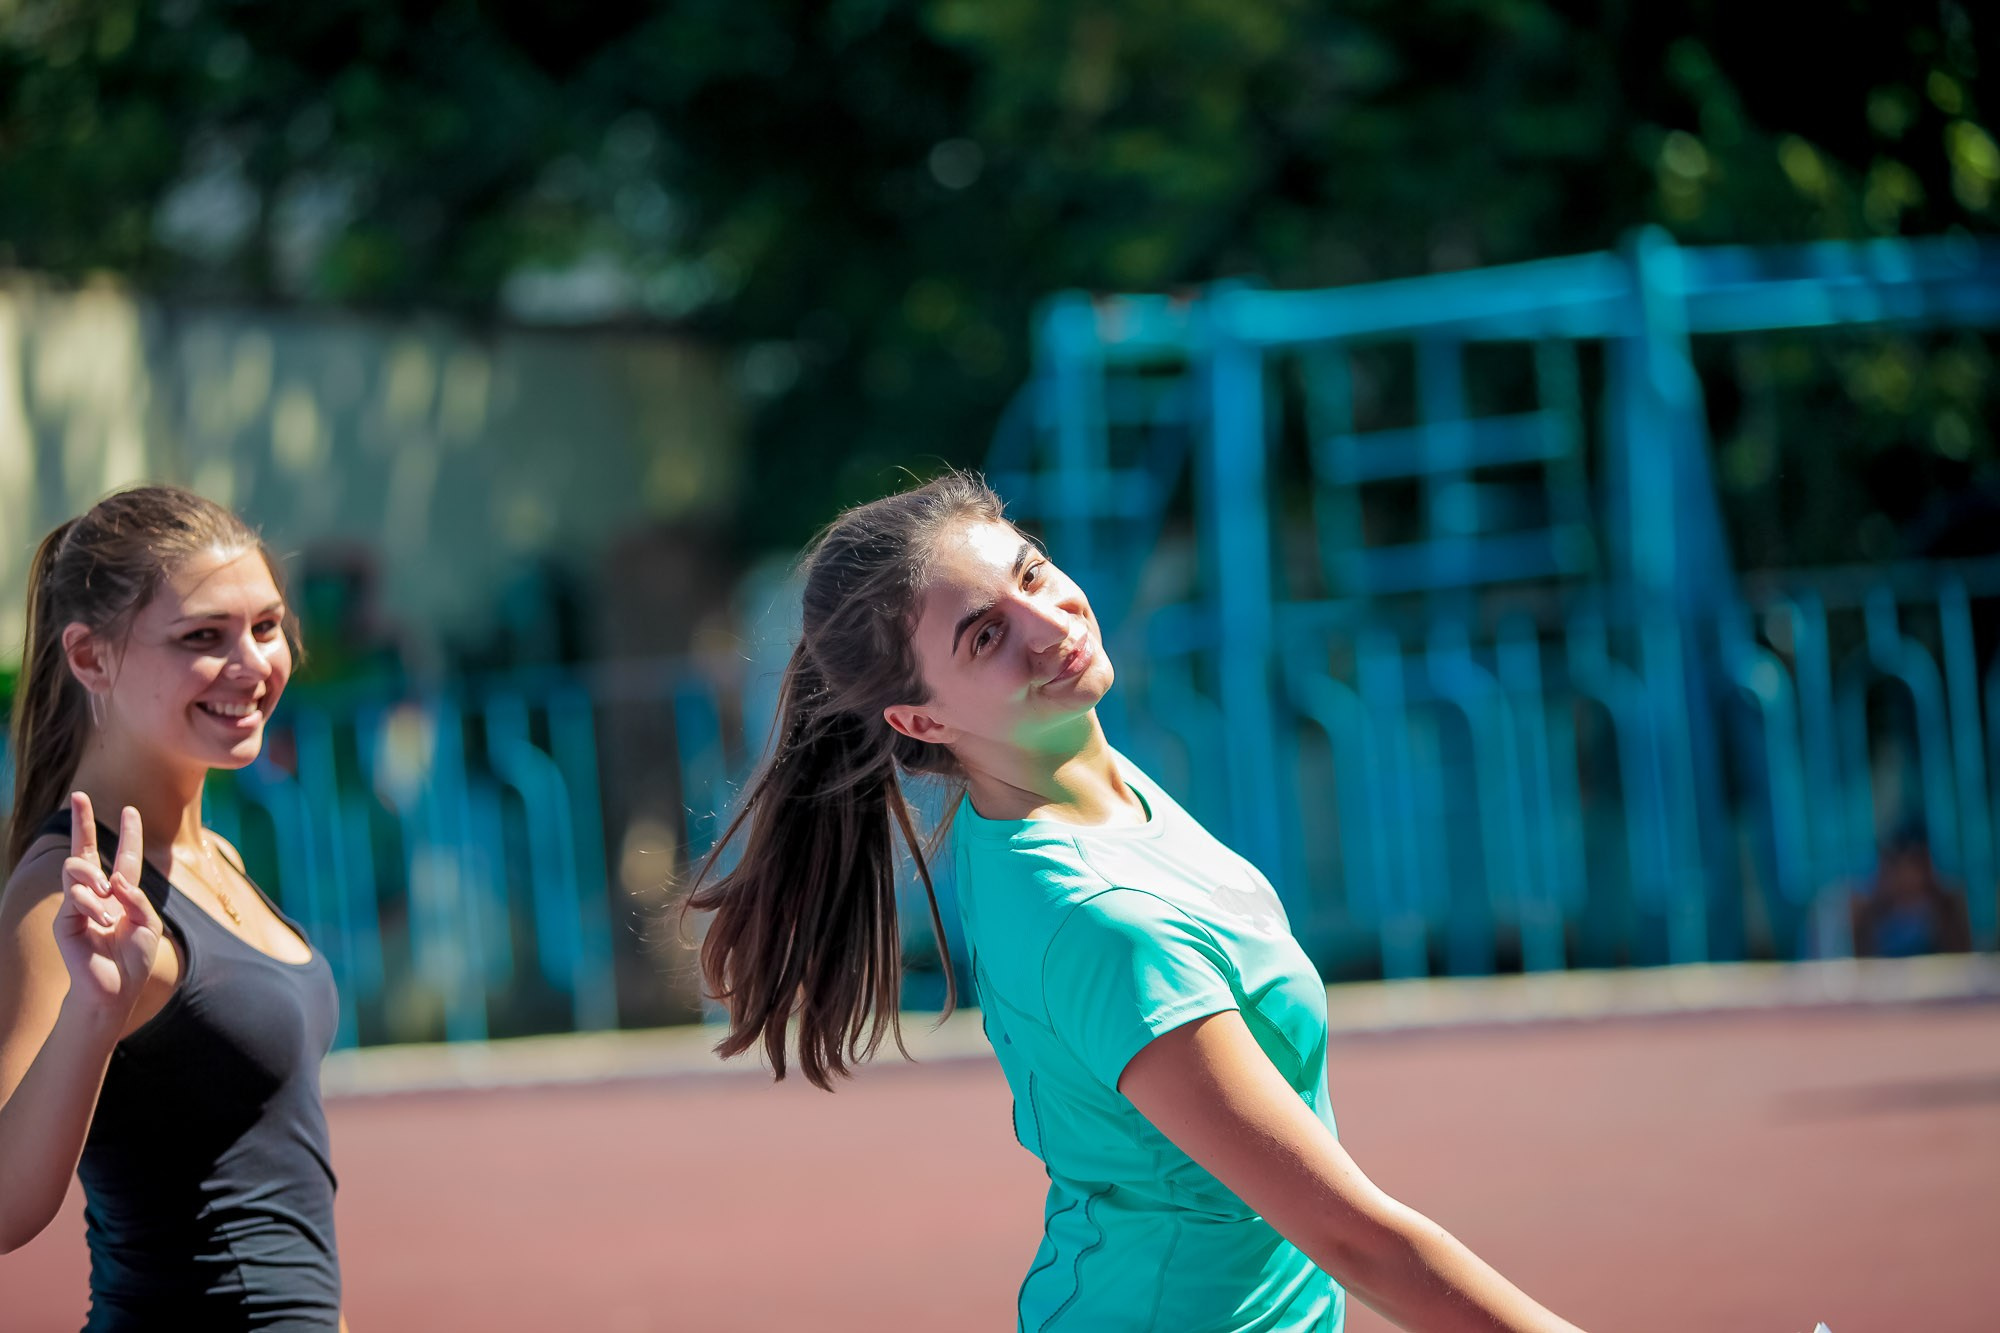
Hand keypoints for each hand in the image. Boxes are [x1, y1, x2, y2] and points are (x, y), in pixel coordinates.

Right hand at [51, 793, 163, 1020]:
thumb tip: (115, 879)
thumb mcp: (147, 923)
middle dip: (82, 822)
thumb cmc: (133, 957)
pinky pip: (76, 896)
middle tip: (79, 796)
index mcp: (121, 893)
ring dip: (94, 878)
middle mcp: (98, 893)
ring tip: (107, 899)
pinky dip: (94, 906)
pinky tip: (103, 921)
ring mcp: (78, 904)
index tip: (129, 808)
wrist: (115, 988)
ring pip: (77, 868)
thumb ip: (137, 897)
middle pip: (86, 850)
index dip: (127, 833)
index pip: (124, 856)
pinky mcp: (65, 920)